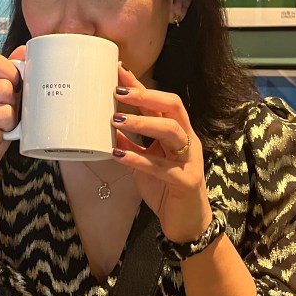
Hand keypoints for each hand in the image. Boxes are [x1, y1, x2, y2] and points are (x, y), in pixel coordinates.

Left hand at [113, 64, 211, 242]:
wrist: (187, 224)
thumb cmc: (166, 189)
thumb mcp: (144, 162)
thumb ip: (129, 144)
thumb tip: (106, 127)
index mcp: (177, 132)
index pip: (159, 102)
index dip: (140, 86)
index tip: (118, 70)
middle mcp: (186, 140)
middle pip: (172, 107)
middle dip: (145, 96)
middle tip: (118, 91)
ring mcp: (189, 159)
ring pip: (171, 131)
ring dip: (142, 123)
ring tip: (116, 120)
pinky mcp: (185, 181)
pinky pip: (161, 167)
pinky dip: (138, 158)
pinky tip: (119, 155)